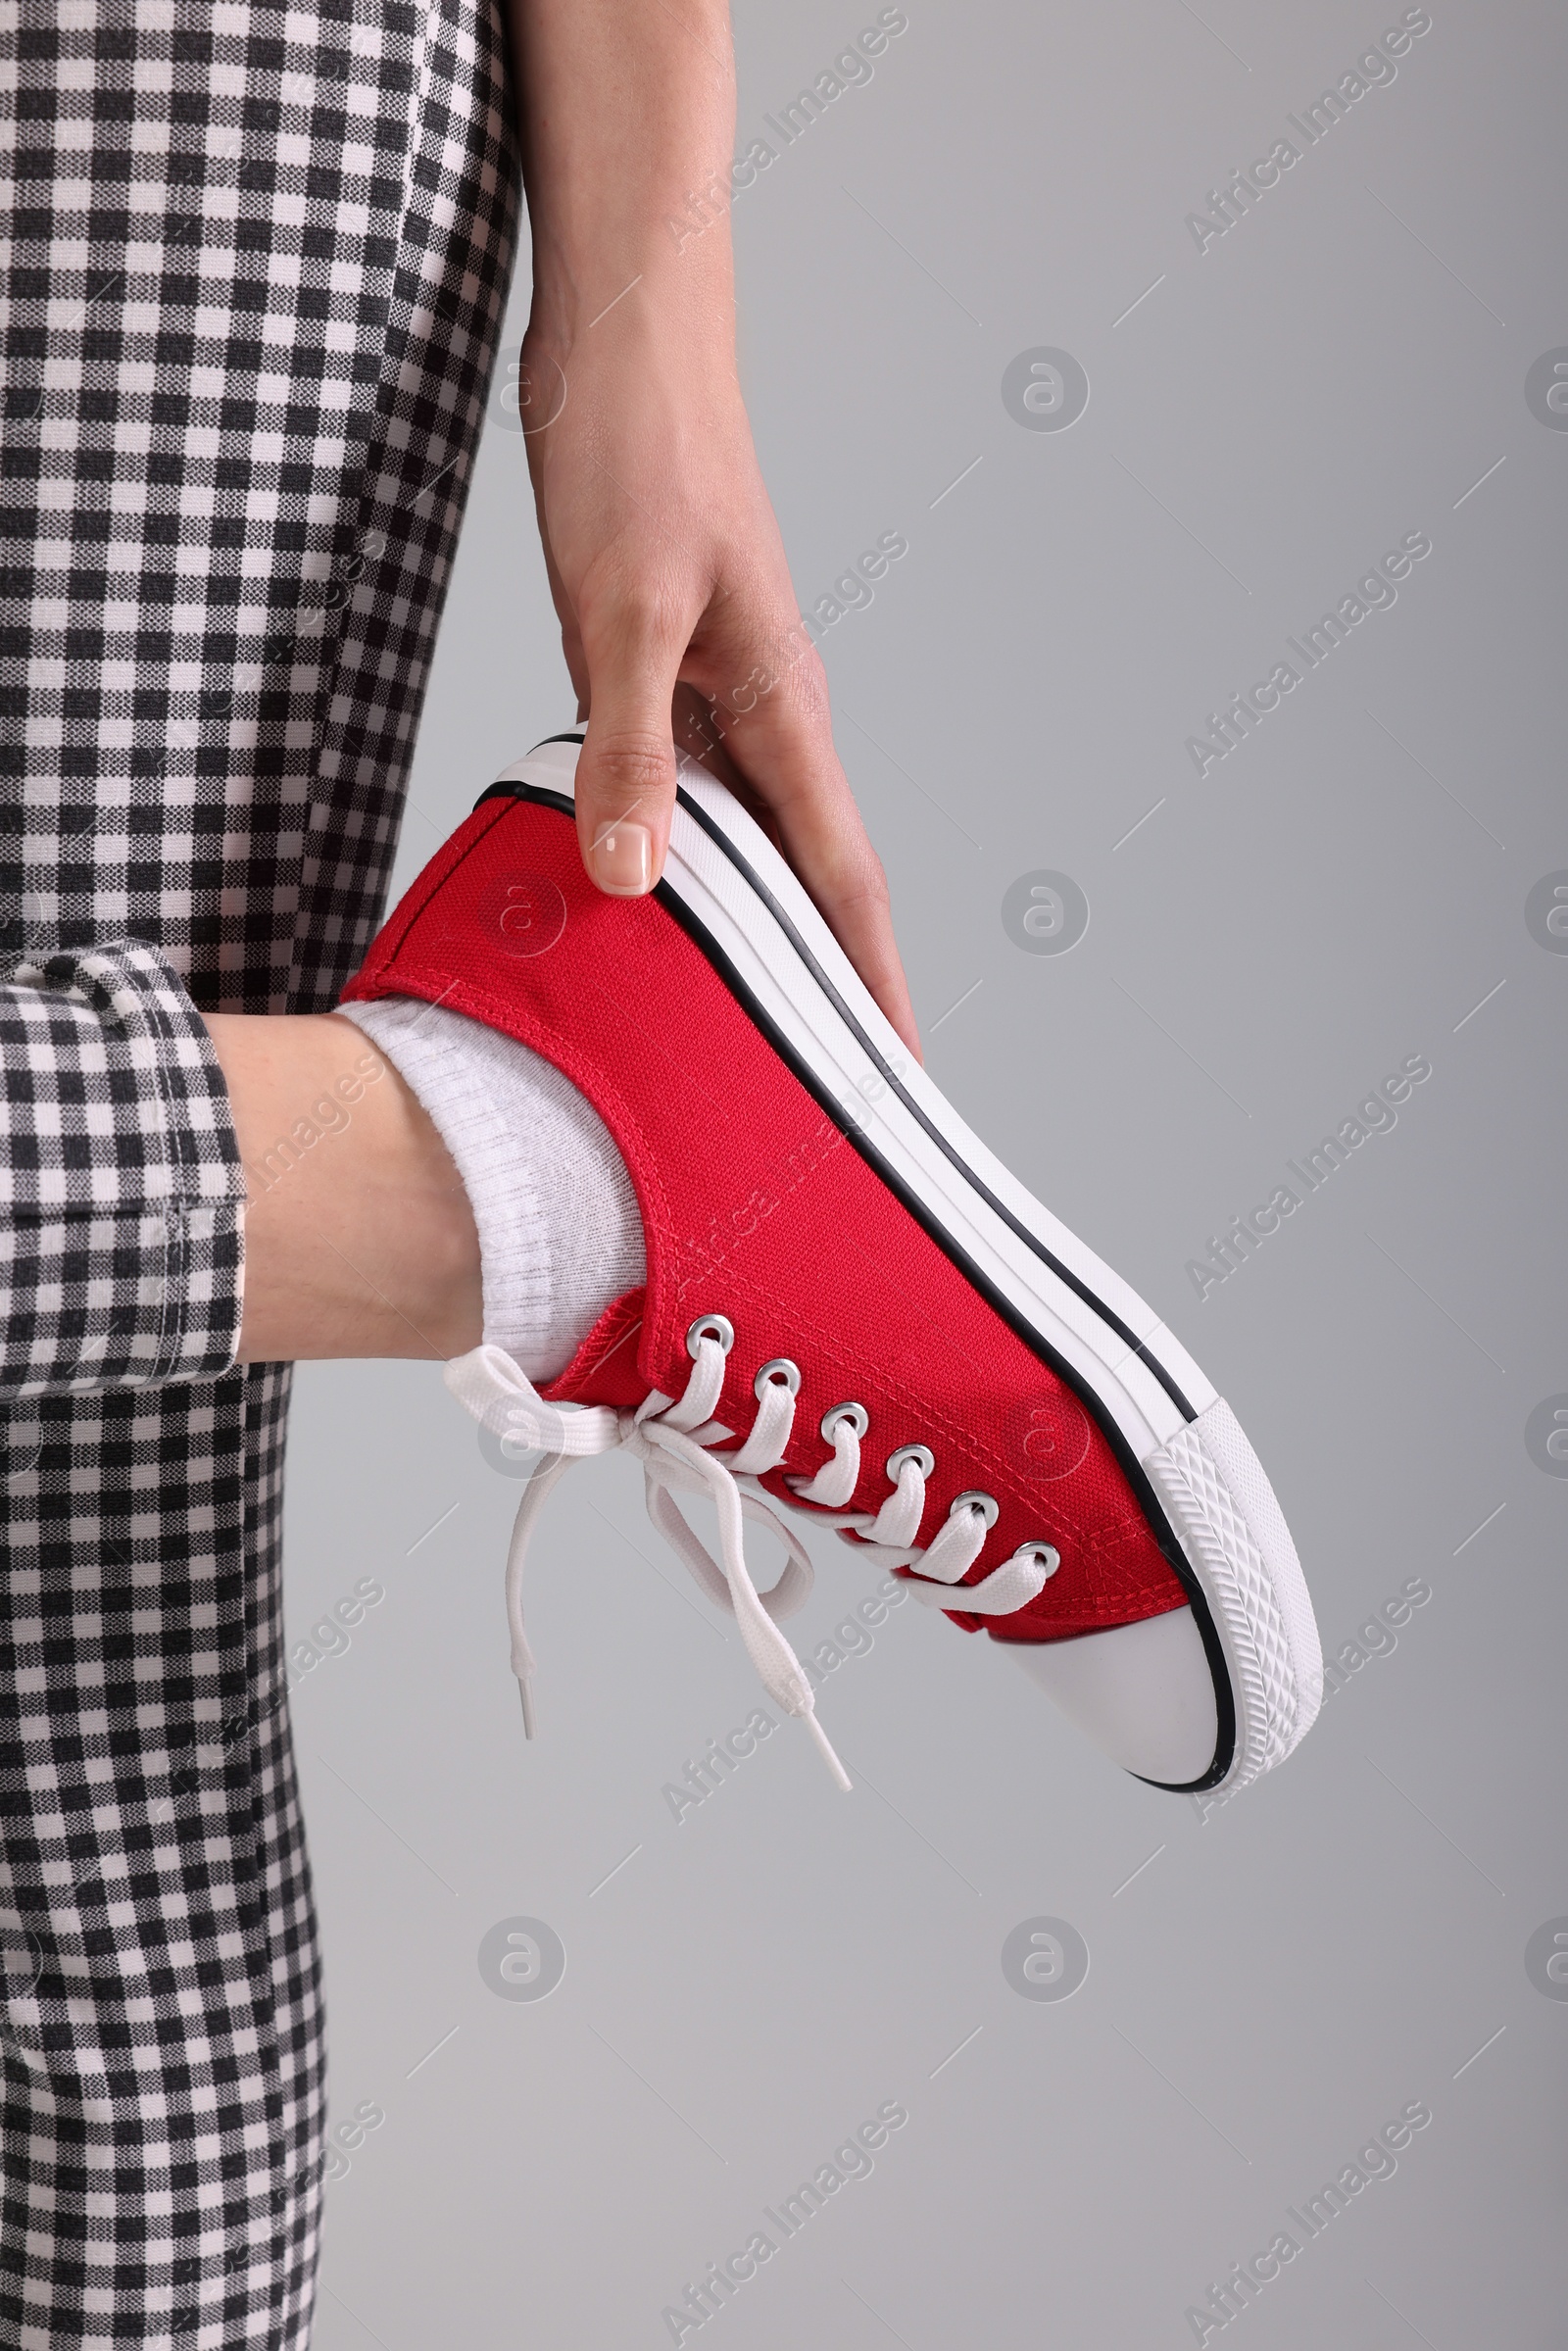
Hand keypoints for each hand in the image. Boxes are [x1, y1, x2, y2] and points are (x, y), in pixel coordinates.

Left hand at [519, 307, 920, 1059]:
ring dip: (756, 933)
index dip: (872, 987)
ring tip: (745, 1030)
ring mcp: (723, 693)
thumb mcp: (617, 607)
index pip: (845, 881)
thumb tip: (634, 879)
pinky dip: (683, 859)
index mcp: (781, 708)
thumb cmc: (635, 446)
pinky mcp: (670, 668)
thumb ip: (626, 745)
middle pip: (816, 880)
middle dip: (829, 988)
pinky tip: (646, 899)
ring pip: (752, 842)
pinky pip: (692, 795)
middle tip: (826, 1096)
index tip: (899, 1083)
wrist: (626, 329)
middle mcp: (769, 713)